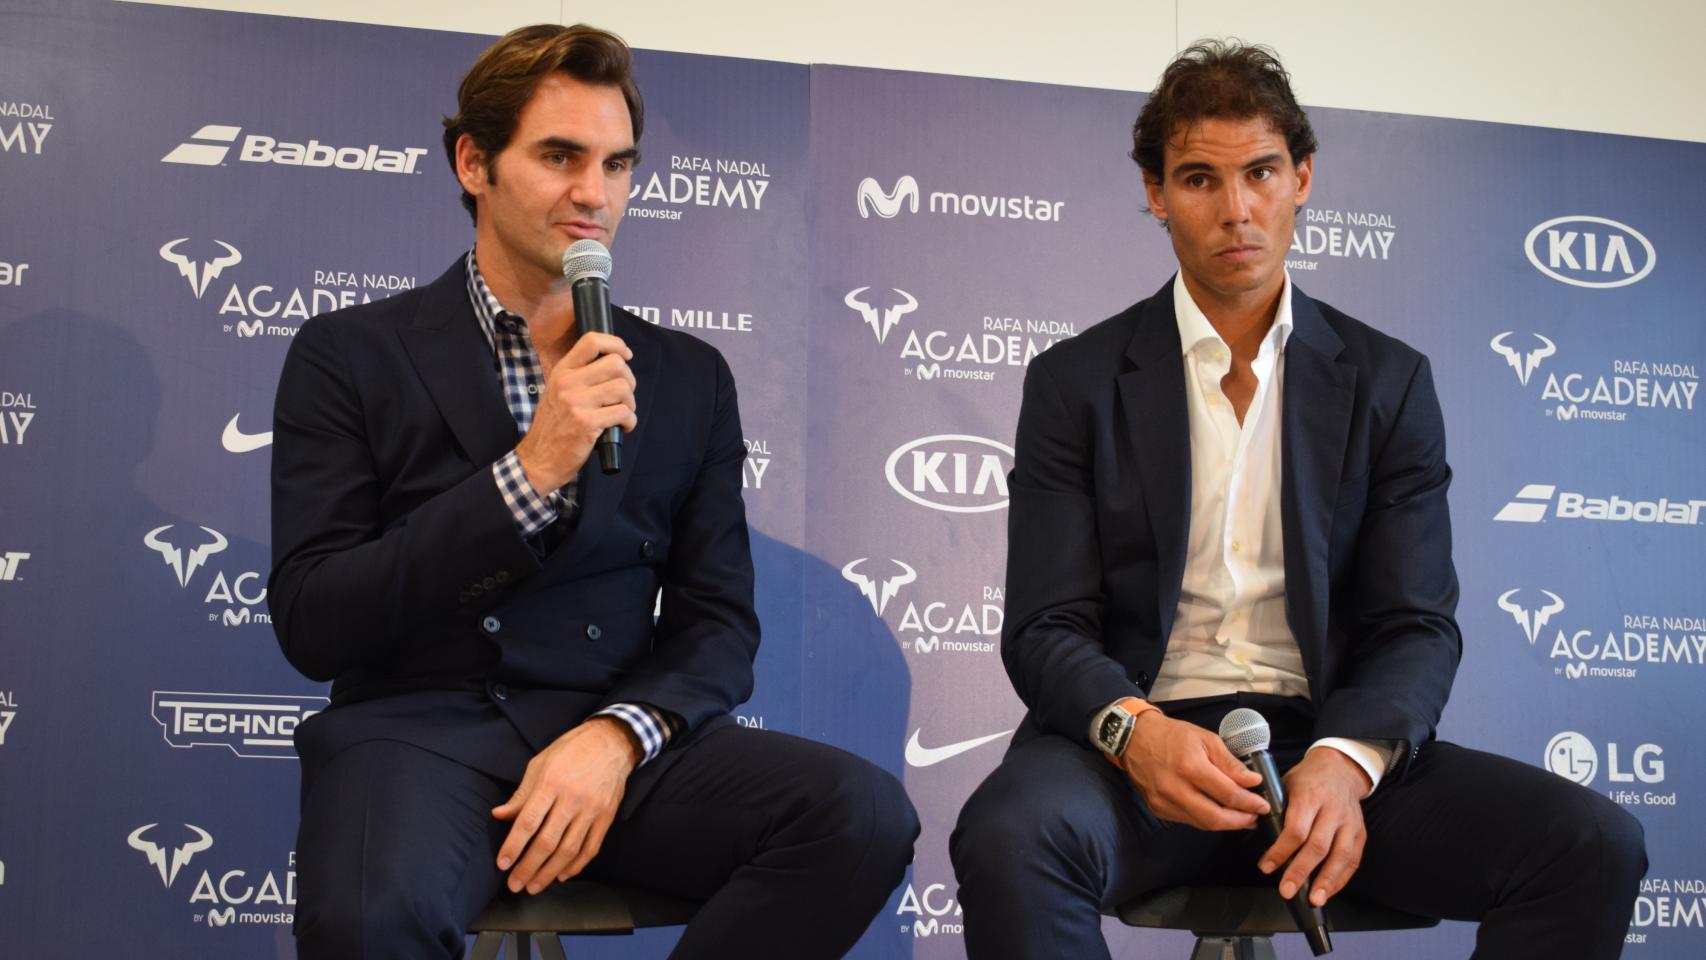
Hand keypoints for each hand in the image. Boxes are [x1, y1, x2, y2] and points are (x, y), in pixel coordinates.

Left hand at [492, 717, 640, 893]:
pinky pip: (591, 848)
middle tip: (514, 885)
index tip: (502, 864)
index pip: (528, 822)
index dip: (513, 846)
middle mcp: (572, 799)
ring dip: (549, 873)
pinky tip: (562, 875)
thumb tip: (499, 815)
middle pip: (547, 842)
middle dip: (528, 868)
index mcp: (551, 783)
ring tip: (534, 886)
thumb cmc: (571, 751)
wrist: (611, 742)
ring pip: (569, 850)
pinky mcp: (607, 817)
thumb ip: (521, 794)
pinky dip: (576, 866)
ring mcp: (592, 810)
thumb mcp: (539, 764)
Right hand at [514, 330, 636, 492]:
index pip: (591, 341)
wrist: (538, 460)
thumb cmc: (553, 428)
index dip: (616, 344)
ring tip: (622, 414)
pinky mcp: (587, 423)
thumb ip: (579, 377)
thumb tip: (614, 365)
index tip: (626, 355)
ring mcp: (577, 402)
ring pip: (623, 388)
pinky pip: (623, 413)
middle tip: (624, 396)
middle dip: (629, 380)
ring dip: (630, 403)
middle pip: (616, 364)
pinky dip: (630, 422)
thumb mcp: (557, 393)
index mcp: (562, 372)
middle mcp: (568, 383)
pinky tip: (622, 427)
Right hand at [1114, 706, 1269, 830]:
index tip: (1263, 805)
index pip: (1228, 794)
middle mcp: (1175, 788)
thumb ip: (1230, 763)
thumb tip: (1253, 782)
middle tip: (1255, 817)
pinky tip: (1217, 812)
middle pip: (1215, 818)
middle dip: (1240, 821)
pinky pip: (1188, 821)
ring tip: (1241, 818)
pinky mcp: (1157, 809)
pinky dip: (1206, 819)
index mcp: (1190, 766)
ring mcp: (1164, 801)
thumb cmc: (1172, 735)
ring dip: (1225, 824)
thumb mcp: (1206, 739)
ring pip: (1202, 824)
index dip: (1250, 803)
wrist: (1134, 738)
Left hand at [1258, 747, 1371, 906]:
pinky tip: (1328, 891)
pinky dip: (1341, 878)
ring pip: (1340, 856)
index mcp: (1310, 795)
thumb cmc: (1308, 779)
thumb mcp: (1285, 784)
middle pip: (1318, 846)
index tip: (1266, 866)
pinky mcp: (1360, 833)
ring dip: (1326, 881)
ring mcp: (1349, 822)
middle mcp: (1333, 810)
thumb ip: (1274, 808)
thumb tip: (1257, 832)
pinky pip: (1353, 860)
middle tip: (1287, 890)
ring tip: (1313, 900)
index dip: (1281, 851)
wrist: (1340, 768)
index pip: (1296, 829)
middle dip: (1301, 872)